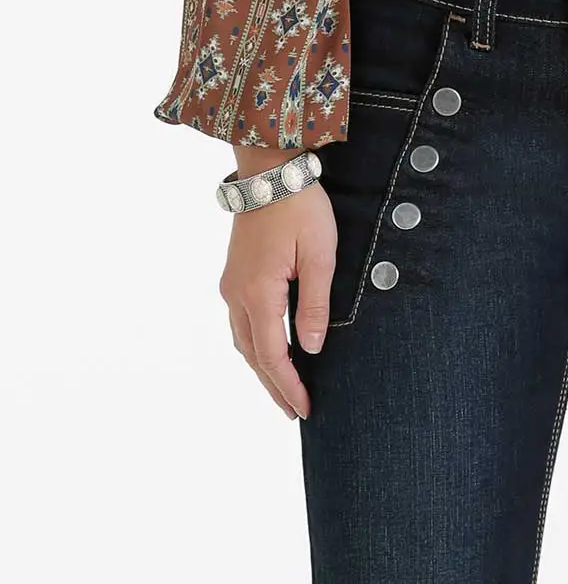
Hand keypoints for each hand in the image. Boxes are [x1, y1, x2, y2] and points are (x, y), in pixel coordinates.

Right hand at [219, 148, 337, 419]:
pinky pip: (241, 324)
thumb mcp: (319, 256)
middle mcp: (237, 294)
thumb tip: (311, 349)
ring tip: (283, 392)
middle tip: (294, 413)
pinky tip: (269, 355)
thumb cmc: (300, 208)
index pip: (273, 354)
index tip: (304, 409)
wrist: (270, 170)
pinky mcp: (235, 276)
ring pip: (243, 342)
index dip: (288, 385)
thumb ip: (315, 305)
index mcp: (259, 292)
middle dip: (274, 387)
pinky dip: (255, 348)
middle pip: (253, 356)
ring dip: (262, 370)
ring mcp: (232, 285)